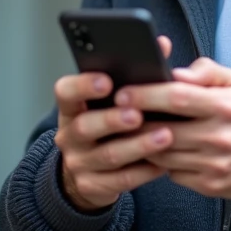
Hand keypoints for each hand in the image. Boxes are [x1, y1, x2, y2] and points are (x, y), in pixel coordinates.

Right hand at [53, 36, 175, 211]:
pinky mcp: (92, 186)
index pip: (65, 92)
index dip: (83, 86)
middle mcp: (69, 135)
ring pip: (108, 155)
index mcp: (71, 108)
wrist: (90, 171)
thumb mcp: (111, 101)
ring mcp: (78, 163)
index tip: (106, 79)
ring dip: (138, 145)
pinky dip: (144, 170)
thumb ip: (134, 74)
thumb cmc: (108, 125)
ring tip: (165, 136)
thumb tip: (162, 44)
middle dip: (113, 119)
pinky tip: (164, 162)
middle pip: (86, 126)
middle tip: (137, 113)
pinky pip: (121, 180)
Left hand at [115, 57, 230, 199]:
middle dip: (135, 122)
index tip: (123, 92)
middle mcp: (219, 137)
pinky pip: (173, 173)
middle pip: (164, 130)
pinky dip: (162, 162)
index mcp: (225, 107)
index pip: (177, 98)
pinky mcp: (210, 185)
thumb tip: (175, 72)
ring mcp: (214, 164)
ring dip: (143, 143)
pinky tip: (157, 150)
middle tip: (117, 114)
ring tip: (133, 131)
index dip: (146, 95)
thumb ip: (206, 71)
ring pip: (163, 154)